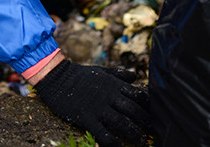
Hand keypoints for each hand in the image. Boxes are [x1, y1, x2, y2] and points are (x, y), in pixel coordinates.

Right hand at [33, 60, 154, 146]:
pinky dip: (114, 142)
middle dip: (145, 122)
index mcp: (114, 85)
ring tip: (141, 141)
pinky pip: (104, 134)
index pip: (138, 95)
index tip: (151, 113)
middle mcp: (110, 97)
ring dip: (134, 134)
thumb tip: (135, 76)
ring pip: (123, 123)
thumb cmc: (80, 75)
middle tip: (151, 130)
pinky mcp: (87, 118)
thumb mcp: (102, 71)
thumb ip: (119, 74)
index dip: (147, 106)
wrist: (57, 78)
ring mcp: (99, 108)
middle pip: (134, 111)